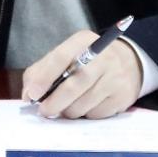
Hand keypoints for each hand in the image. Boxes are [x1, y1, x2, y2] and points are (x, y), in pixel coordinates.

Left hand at [21, 30, 142, 118]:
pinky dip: (86, 115)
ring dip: (70, 111)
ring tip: (68, 106)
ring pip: (83, 104)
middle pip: (74, 85)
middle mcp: (103, 57)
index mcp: (83, 42)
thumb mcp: (67, 55)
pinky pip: (97, 114)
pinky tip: (87, 105)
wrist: (129, 63)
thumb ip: (42, 70)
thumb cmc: (89, 61)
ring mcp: (116, 77)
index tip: (32, 95)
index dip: (44, 78)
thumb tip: (28, 94)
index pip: (60, 58)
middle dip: (55, 102)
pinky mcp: (123, 96)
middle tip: (44, 111)